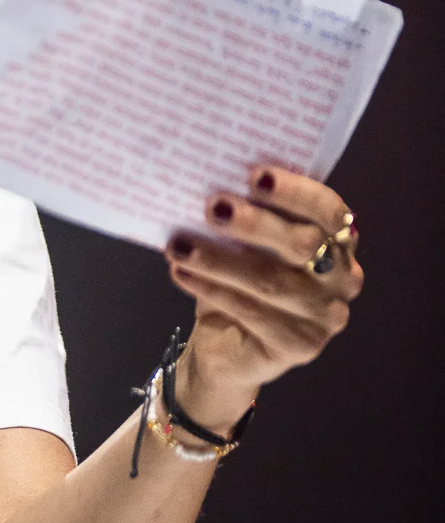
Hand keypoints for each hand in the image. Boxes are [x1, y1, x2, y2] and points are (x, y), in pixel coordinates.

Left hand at [165, 165, 362, 431]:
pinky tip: (181, 273)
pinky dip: (212, 288)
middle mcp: (343, 278)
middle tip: (211, 207)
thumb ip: (246, 212)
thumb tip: (212, 176)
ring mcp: (326, 317)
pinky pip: (251, 311)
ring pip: (271, 280)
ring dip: (219, 259)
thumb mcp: (245, 242)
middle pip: (303, 244)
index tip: (253, 175)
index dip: (295, 191)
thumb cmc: (238, 280)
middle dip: (254, 223)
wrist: (225, 345)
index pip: (329, 210)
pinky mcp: (301, 346)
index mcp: (338, 241)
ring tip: (179, 246)